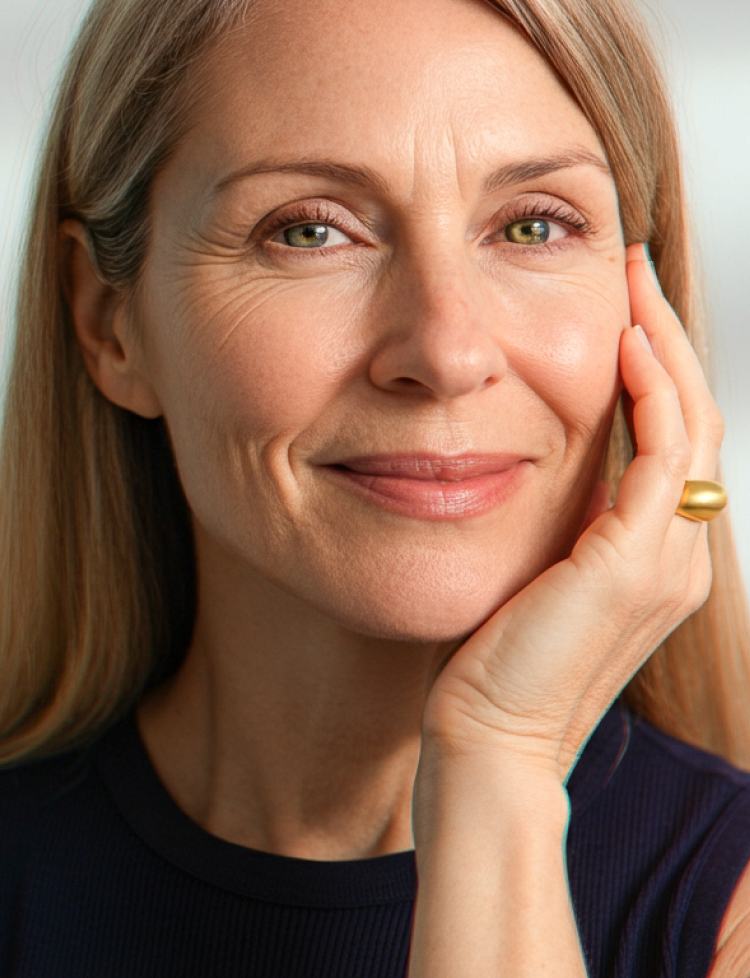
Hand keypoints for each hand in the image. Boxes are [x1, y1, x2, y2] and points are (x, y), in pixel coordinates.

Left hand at [418, 242, 724, 783]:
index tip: (622, 311)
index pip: (675, 442)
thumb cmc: (498, 664)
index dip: (657, 371)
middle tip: (632, 272)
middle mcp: (681, 556)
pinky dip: (651, 390)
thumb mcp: (540, 579)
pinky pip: (663, 453)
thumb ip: (563, 528)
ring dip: (664, 345)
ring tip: (630, 282)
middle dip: (666, 338)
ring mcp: (668, 561)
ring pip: (691, 424)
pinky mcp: (634, 564)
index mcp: (658, 559)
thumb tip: (540, 467)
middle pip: (695, 420)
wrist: (490, 742)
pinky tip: (623, 340)